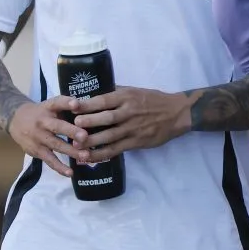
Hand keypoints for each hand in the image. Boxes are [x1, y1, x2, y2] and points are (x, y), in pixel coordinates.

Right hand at [8, 98, 88, 177]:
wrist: (16, 120)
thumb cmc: (42, 113)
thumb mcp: (51, 105)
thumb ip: (67, 108)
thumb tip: (89, 113)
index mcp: (48, 107)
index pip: (57, 102)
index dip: (67, 103)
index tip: (76, 104)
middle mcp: (42, 121)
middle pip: (57, 126)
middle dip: (71, 131)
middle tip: (85, 136)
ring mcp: (38, 137)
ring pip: (56, 145)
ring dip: (71, 151)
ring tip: (85, 156)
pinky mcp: (36, 150)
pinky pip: (49, 160)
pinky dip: (59, 167)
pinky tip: (70, 173)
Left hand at [71, 86, 191, 162]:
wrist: (175, 114)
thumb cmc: (153, 100)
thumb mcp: (135, 91)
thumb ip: (116, 93)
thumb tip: (94, 92)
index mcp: (127, 97)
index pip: (104, 100)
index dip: (88, 103)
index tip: (72, 105)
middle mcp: (128, 112)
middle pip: (106, 118)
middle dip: (89, 122)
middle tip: (73, 126)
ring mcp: (132, 129)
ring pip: (109, 136)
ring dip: (92, 142)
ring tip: (75, 146)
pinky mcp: (136, 142)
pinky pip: (116, 149)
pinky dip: (102, 154)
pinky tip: (89, 158)